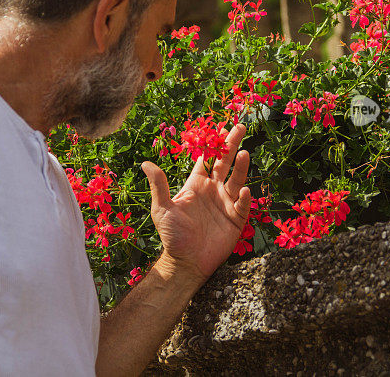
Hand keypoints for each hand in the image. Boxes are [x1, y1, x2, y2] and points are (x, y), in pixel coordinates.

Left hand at [141, 124, 251, 283]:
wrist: (186, 262)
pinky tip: (243, 190)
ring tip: (245, 153)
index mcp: (196, 184)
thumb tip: (145, 163)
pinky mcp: (236, 220)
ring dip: (241, 167)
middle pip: (225, 163)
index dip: (213, 143)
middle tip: (240, 126)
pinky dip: (244, 198)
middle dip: (232, 145)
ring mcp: (226, 203)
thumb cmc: (172, 235)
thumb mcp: (161, 208)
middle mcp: (213, 190)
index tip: (219, 127)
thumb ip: (158, 185)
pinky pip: (242, 205)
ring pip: (236, 180)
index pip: (207, 159)